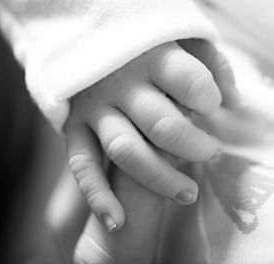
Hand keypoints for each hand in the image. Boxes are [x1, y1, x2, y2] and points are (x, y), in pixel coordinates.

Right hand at [64, 39, 236, 230]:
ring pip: (125, 150)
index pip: (190, 83)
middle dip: (195, 145)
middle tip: (208, 151)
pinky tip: (117, 220)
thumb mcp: (179, 39)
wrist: (90, 44)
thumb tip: (231, 99)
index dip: (209, 99)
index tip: (210, 106)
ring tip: (187, 193)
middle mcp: (120, 84)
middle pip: (162, 124)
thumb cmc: (143, 48)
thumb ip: (210, 62)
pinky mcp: (75, 127)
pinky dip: (97, 195)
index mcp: (150, 57)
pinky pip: (82, 165)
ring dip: (160, 177)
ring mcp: (94, 108)